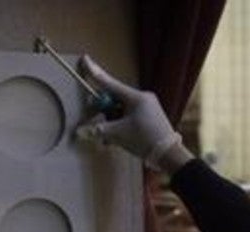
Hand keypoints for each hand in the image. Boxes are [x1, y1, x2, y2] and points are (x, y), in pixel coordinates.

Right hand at [75, 56, 191, 171]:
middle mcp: (143, 98)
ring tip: (113, 138)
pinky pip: (131, 115)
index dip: (95, 72)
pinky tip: (120, 138)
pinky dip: (123, 125)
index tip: (85, 59)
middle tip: (101, 124)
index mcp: (136, 97)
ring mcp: (149, 106)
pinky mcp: (151, 116)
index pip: (110, 83)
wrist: (169, 154)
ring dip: (114, 122)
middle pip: (115, 98)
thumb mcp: (118, 134)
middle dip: (105, 111)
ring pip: (122, 109)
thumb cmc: (145, 140)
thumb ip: (99, 130)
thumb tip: (80, 132)